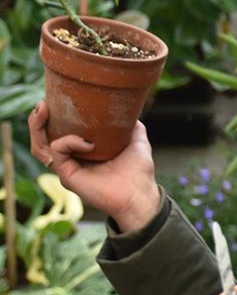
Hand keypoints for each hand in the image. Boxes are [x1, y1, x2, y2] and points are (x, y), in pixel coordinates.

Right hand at [28, 101, 160, 230]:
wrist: (140, 194)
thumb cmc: (139, 171)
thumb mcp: (136, 140)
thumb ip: (130, 125)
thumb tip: (129, 109)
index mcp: (83, 151)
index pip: (59, 133)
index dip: (52, 118)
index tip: (54, 100)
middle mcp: (72, 160)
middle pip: (43, 139)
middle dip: (37, 121)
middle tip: (42, 105)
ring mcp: (68, 168)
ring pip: (40, 146)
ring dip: (37, 127)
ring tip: (43, 110)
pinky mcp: (67, 175)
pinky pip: (57, 152)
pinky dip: (68, 141)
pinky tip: (88, 142)